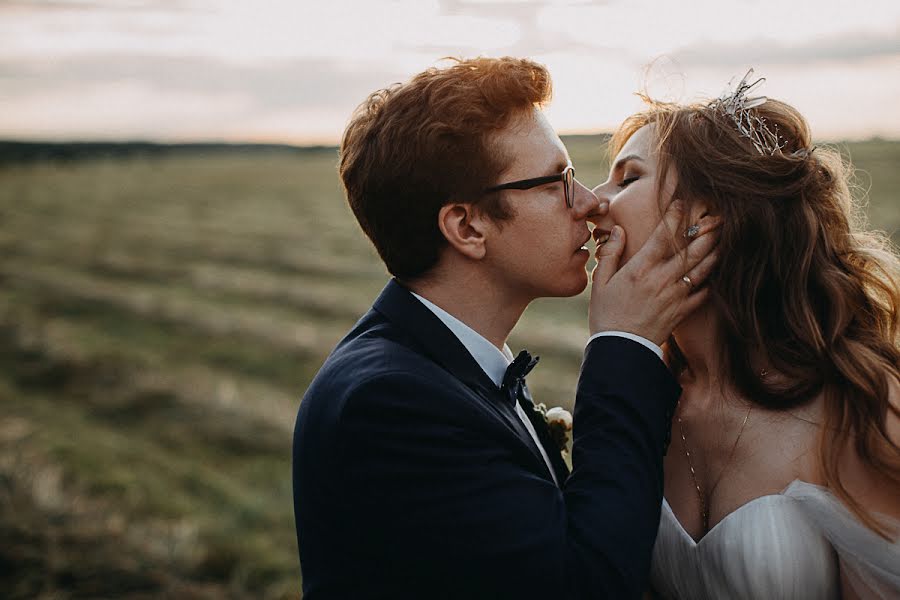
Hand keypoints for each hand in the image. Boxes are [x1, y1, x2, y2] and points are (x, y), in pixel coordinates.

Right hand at [588, 200, 719, 345]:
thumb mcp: (600, 282)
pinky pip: (703, 293)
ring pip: (702, 269)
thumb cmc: (606, 315)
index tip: (682, 203)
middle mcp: (661, 280)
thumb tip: (618, 230)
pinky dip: (712, 280)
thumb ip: (610, 253)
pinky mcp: (682, 311)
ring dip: (715, 251)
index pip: (662, 236)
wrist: (620, 350)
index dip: (674, 217)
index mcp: (640, 269)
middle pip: (691, 250)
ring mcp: (675, 296)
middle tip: (718, 217)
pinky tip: (717, 271)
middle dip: (706, 231)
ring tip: (724, 238)